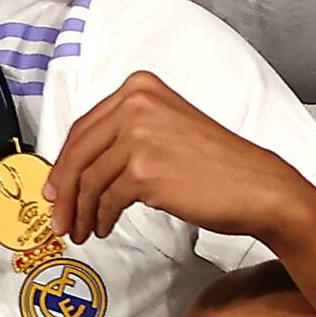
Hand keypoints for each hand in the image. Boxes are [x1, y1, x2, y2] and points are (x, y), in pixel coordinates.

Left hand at [52, 68, 315, 248]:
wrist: (261, 189)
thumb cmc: (219, 165)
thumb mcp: (166, 130)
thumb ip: (123, 135)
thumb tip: (74, 166)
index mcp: (140, 88)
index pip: (83, 128)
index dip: (64, 161)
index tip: (54, 185)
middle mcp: (136, 104)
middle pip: (78, 153)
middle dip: (63, 191)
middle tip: (58, 216)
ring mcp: (139, 136)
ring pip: (88, 179)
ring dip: (80, 210)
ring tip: (81, 228)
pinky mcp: (145, 170)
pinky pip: (106, 199)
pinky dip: (100, 217)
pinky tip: (104, 226)